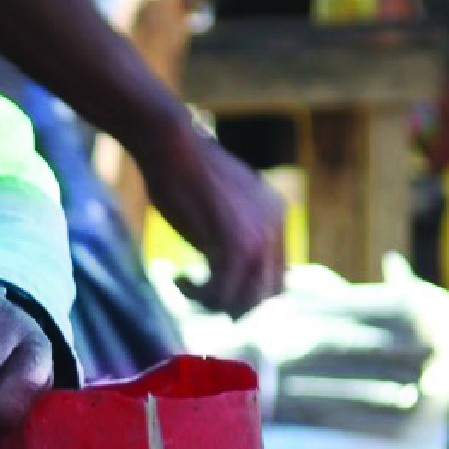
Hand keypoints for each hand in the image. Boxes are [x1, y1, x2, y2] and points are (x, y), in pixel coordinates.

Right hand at [137, 121, 288, 314]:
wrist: (171, 144)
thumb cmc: (183, 168)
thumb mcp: (220, 201)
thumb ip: (233, 229)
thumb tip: (225, 264)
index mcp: (277, 215)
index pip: (278, 275)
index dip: (248, 291)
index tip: (218, 292)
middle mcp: (275, 228)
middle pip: (266, 293)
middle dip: (233, 304)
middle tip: (200, 297)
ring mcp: (259, 238)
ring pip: (244, 298)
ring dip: (212, 301)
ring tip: (184, 285)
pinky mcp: (235, 245)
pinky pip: (222, 292)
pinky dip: (197, 294)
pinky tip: (177, 278)